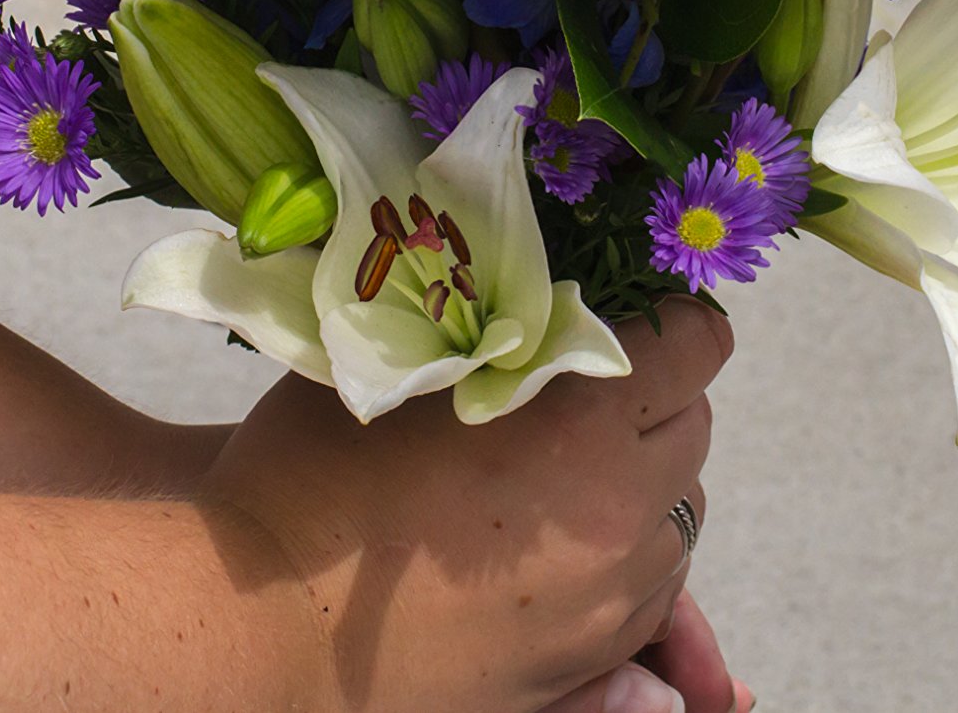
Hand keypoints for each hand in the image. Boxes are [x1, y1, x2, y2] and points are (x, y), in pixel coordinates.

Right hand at [200, 300, 731, 712]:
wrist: (260, 627)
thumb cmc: (308, 480)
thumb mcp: (394, 365)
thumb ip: (482, 329)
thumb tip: (524, 296)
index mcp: (580, 422)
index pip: (697, 347)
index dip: (670, 323)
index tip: (633, 319)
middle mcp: (617, 511)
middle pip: (695, 434)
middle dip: (653, 403)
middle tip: (579, 394)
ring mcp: (608, 599)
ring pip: (679, 519)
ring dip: (640, 486)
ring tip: (558, 475)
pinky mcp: (586, 662)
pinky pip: (650, 595)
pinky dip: (622, 561)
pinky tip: (546, 545)